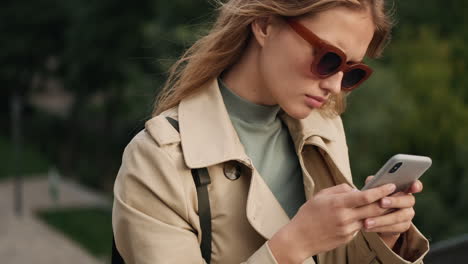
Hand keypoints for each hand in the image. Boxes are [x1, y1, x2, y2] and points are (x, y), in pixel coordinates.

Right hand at [268, 183, 396, 263]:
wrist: (300, 238)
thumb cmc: (308, 214)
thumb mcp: (321, 196)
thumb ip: (339, 190)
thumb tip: (355, 189)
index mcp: (338, 203)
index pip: (365, 196)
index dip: (380, 190)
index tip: (390, 185)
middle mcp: (345, 217)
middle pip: (373, 208)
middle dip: (387, 201)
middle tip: (397, 194)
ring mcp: (347, 229)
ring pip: (370, 219)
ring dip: (379, 212)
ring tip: (386, 204)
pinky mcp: (348, 238)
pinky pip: (360, 227)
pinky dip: (364, 221)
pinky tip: (366, 217)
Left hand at [362, 176, 422, 248]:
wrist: (373, 216)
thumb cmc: (374, 197)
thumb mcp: (372, 188)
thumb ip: (374, 183)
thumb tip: (371, 181)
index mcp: (404, 188)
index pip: (415, 185)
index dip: (416, 185)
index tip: (413, 186)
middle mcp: (408, 201)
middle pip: (408, 200)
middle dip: (394, 201)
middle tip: (381, 202)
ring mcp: (407, 214)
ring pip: (399, 217)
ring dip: (382, 219)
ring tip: (367, 221)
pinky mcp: (403, 226)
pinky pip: (394, 228)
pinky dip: (380, 227)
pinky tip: (368, 227)